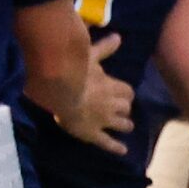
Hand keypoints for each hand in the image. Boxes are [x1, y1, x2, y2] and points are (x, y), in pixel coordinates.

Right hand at [55, 30, 134, 154]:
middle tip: (122, 110)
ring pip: (122, 124)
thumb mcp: (90, 55)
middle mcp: (112, 104)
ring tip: (126, 126)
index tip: (123, 93)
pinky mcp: (93, 134)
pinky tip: (123, 151)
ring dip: (125, 125)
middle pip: (126, 107)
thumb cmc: (74, 70)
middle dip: (125, 108)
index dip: (125, 93)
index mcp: (112, 86)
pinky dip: (116, 147)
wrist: (61, 92)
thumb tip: (118, 36)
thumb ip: (104, 48)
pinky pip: (107, 143)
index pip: (127, 91)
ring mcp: (104, 120)